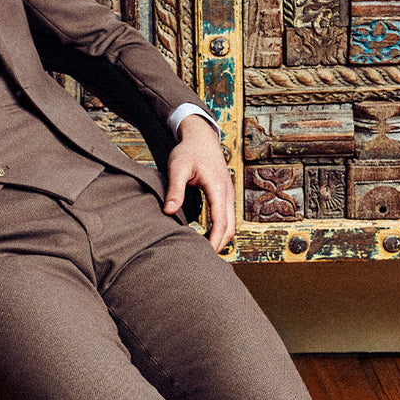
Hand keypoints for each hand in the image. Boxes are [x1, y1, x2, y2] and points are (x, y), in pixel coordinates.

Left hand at [163, 113, 234, 251]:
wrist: (201, 138)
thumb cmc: (188, 151)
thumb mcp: (177, 167)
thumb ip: (174, 190)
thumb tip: (169, 212)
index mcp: (218, 187)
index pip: (221, 221)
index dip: (215, 240)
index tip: (206, 254)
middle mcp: (228, 193)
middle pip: (230, 227)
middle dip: (220, 245)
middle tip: (204, 261)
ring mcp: (229, 194)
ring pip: (231, 224)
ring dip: (221, 239)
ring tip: (205, 253)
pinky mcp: (225, 195)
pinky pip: (227, 218)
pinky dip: (221, 231)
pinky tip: (208, 238)